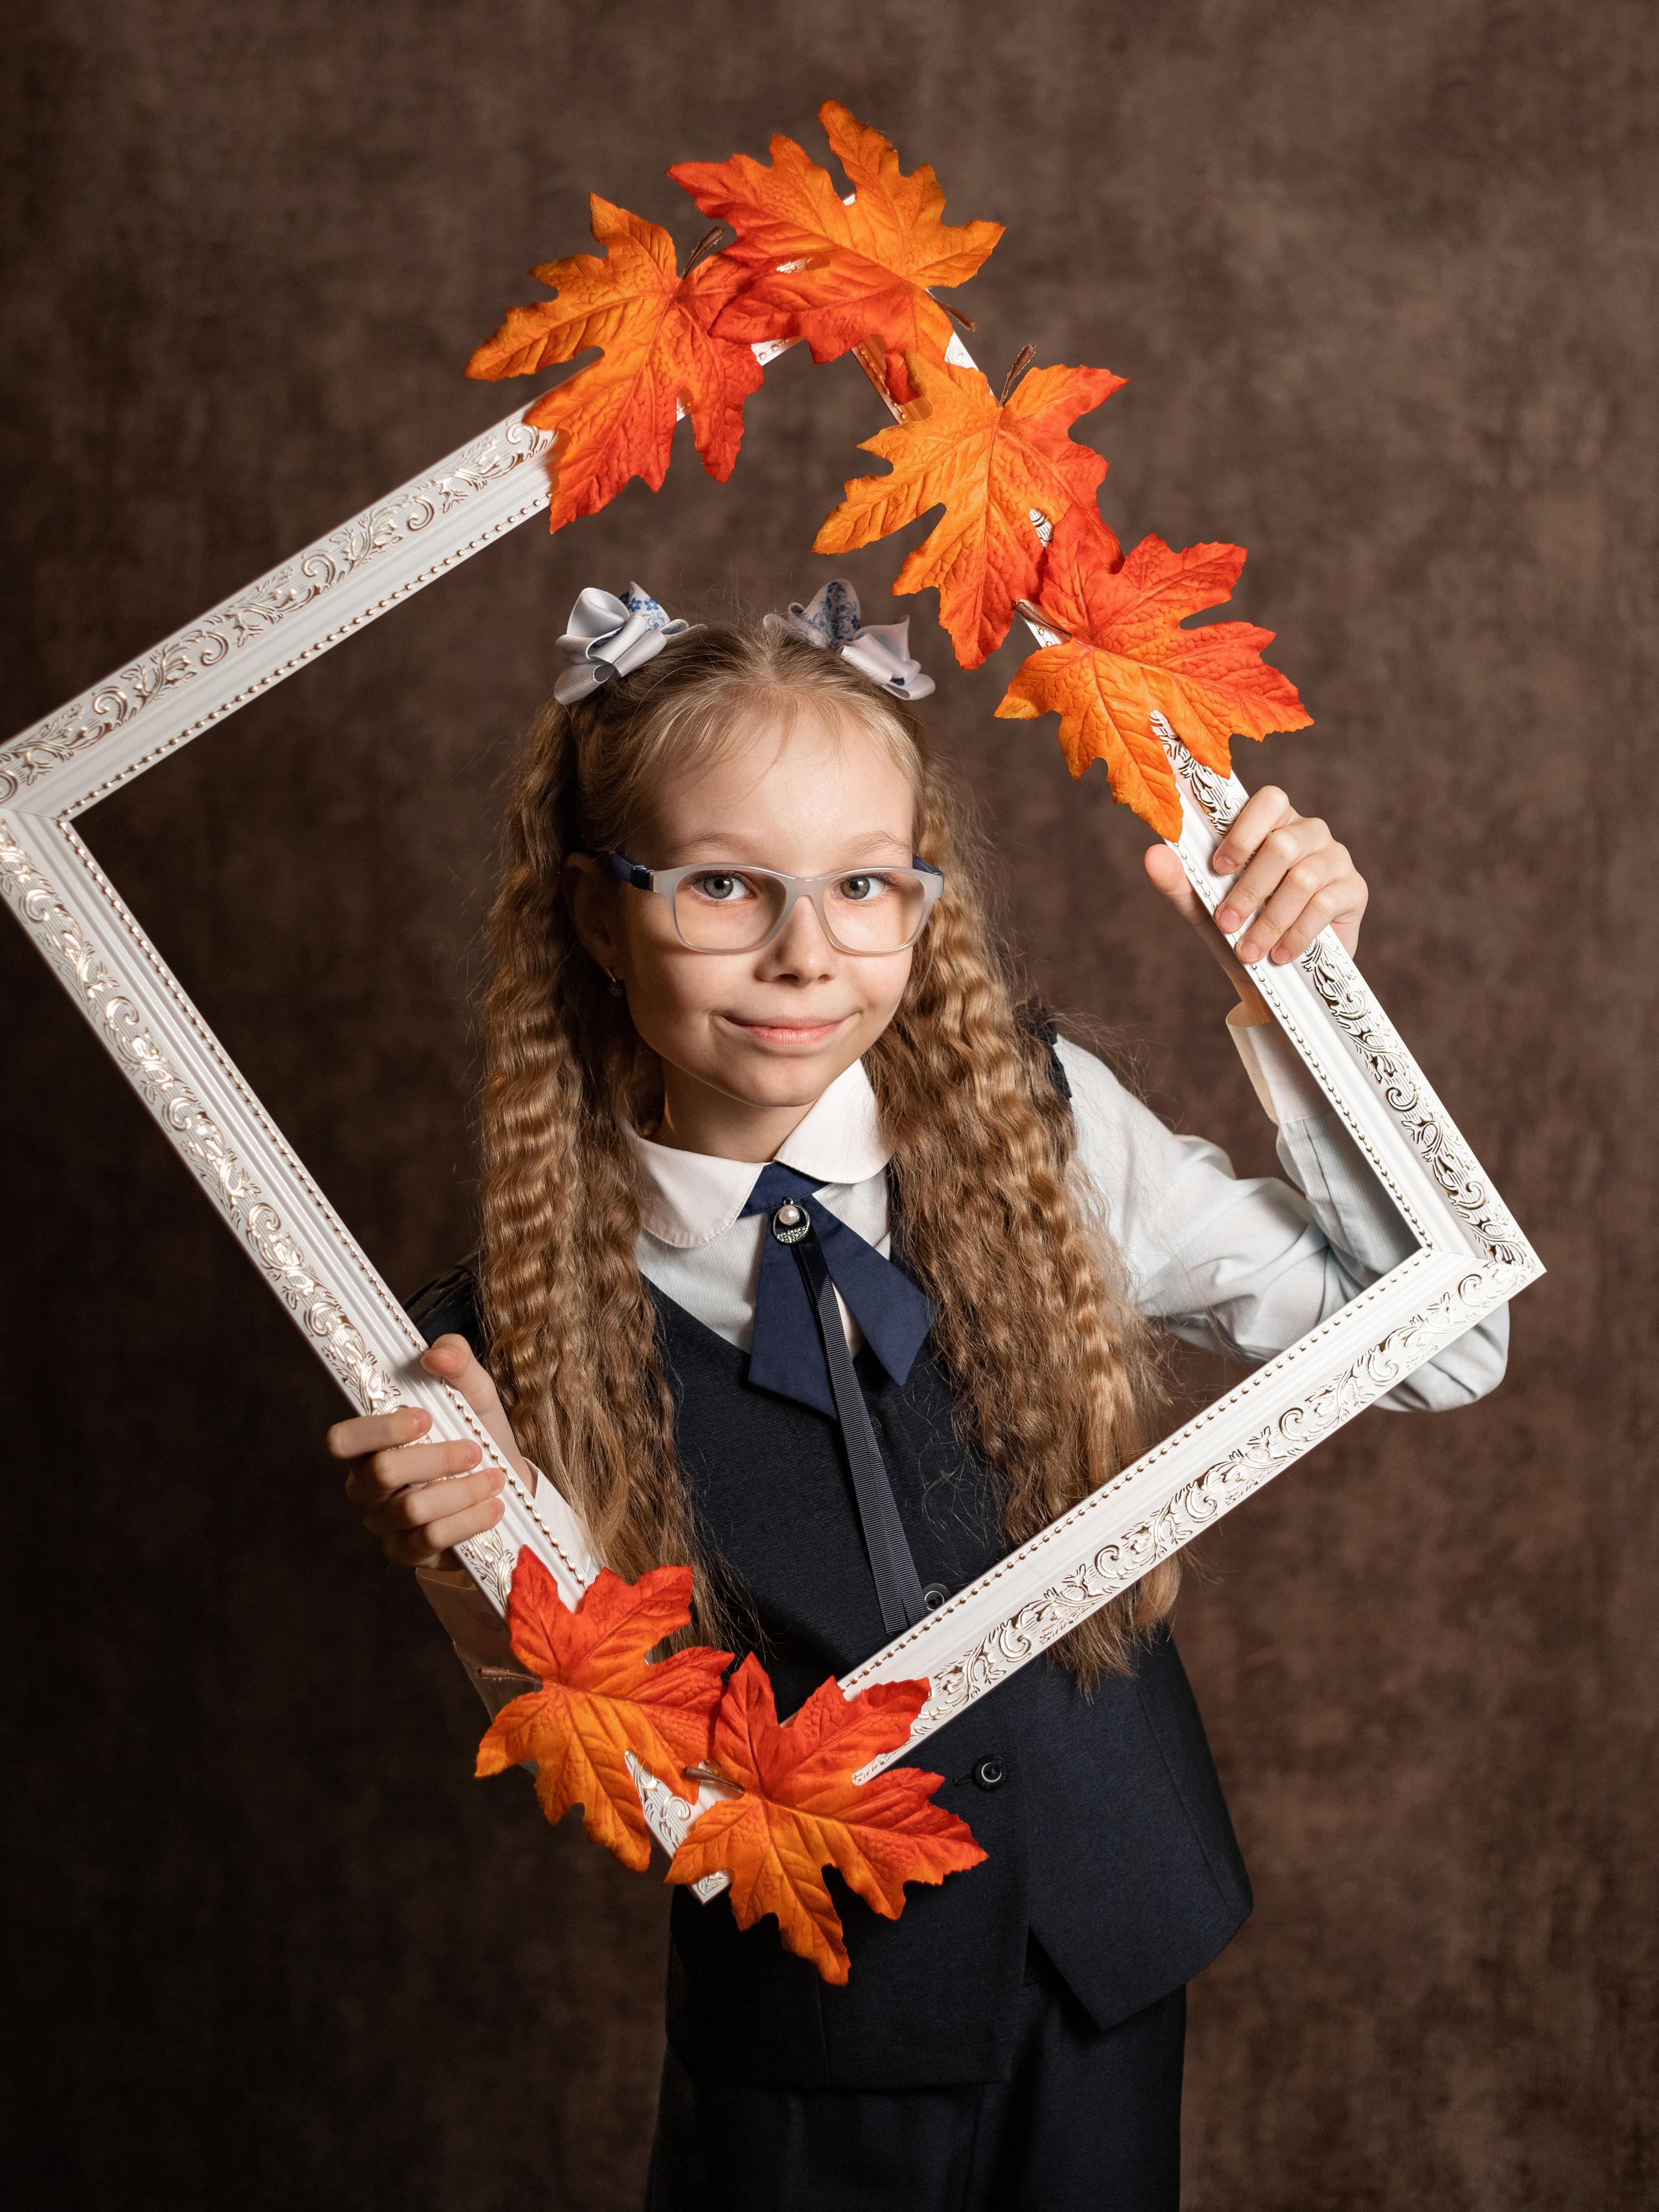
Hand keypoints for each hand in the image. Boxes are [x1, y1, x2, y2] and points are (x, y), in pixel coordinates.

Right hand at [329, 1335, 531, 1569]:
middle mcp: (367, 1484)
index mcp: (370, 1442)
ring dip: (461, 1492)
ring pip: (412, 1510)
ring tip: (495, 1480)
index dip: (380, 1429)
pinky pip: (431, 1540)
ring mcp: (385, 1522)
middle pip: (381, 1473)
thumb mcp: (473, 1390)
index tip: (426, 1416)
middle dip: (436, 1460)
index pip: (343, 1440)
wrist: (506, 1484)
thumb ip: (456, 1361)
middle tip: (475, 1451)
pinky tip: (494, 1507)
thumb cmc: (475, 1432)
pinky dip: (469, 1521)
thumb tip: (436, 1356)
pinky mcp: (408, 1552)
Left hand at [1143, 785, 1365, 1010]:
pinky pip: (1326, 904)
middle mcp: (1308, 833)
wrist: (1273, 975)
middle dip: (1249, 889)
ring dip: (1271, 919)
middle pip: (1283, 845)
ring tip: (1249, 951)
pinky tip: (1279, 955)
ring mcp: (1335, 859)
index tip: (1218, 867)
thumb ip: (1179, 881)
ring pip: (1304, 877)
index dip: (1244, 830)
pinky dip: (1297, 933)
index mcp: (1272, 823)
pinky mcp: (1353, 890)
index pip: (1269, 800)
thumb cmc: (1237, 927)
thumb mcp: (1202, 908)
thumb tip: (1152, 855)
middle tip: (1226, 923)